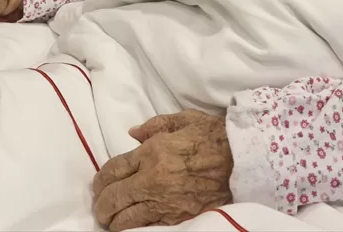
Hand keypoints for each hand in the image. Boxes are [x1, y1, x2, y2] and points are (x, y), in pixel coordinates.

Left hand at [92, 111, 233, 231]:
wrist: (244, 161)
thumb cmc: (215, 137)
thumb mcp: (183, 120)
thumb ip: (154, 125)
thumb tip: (133, 133)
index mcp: (152, 153)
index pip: (113, 170)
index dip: (100, 180)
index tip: (99, 184)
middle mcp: (153, 180)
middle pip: (114, 197)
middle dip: (102, 204)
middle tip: (100, 207)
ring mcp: (165, 203)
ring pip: (126, 218)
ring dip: (114, 220)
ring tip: (112, 220)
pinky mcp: (179, 219)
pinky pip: (148, 228)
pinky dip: (135, 228)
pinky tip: (132, 226)